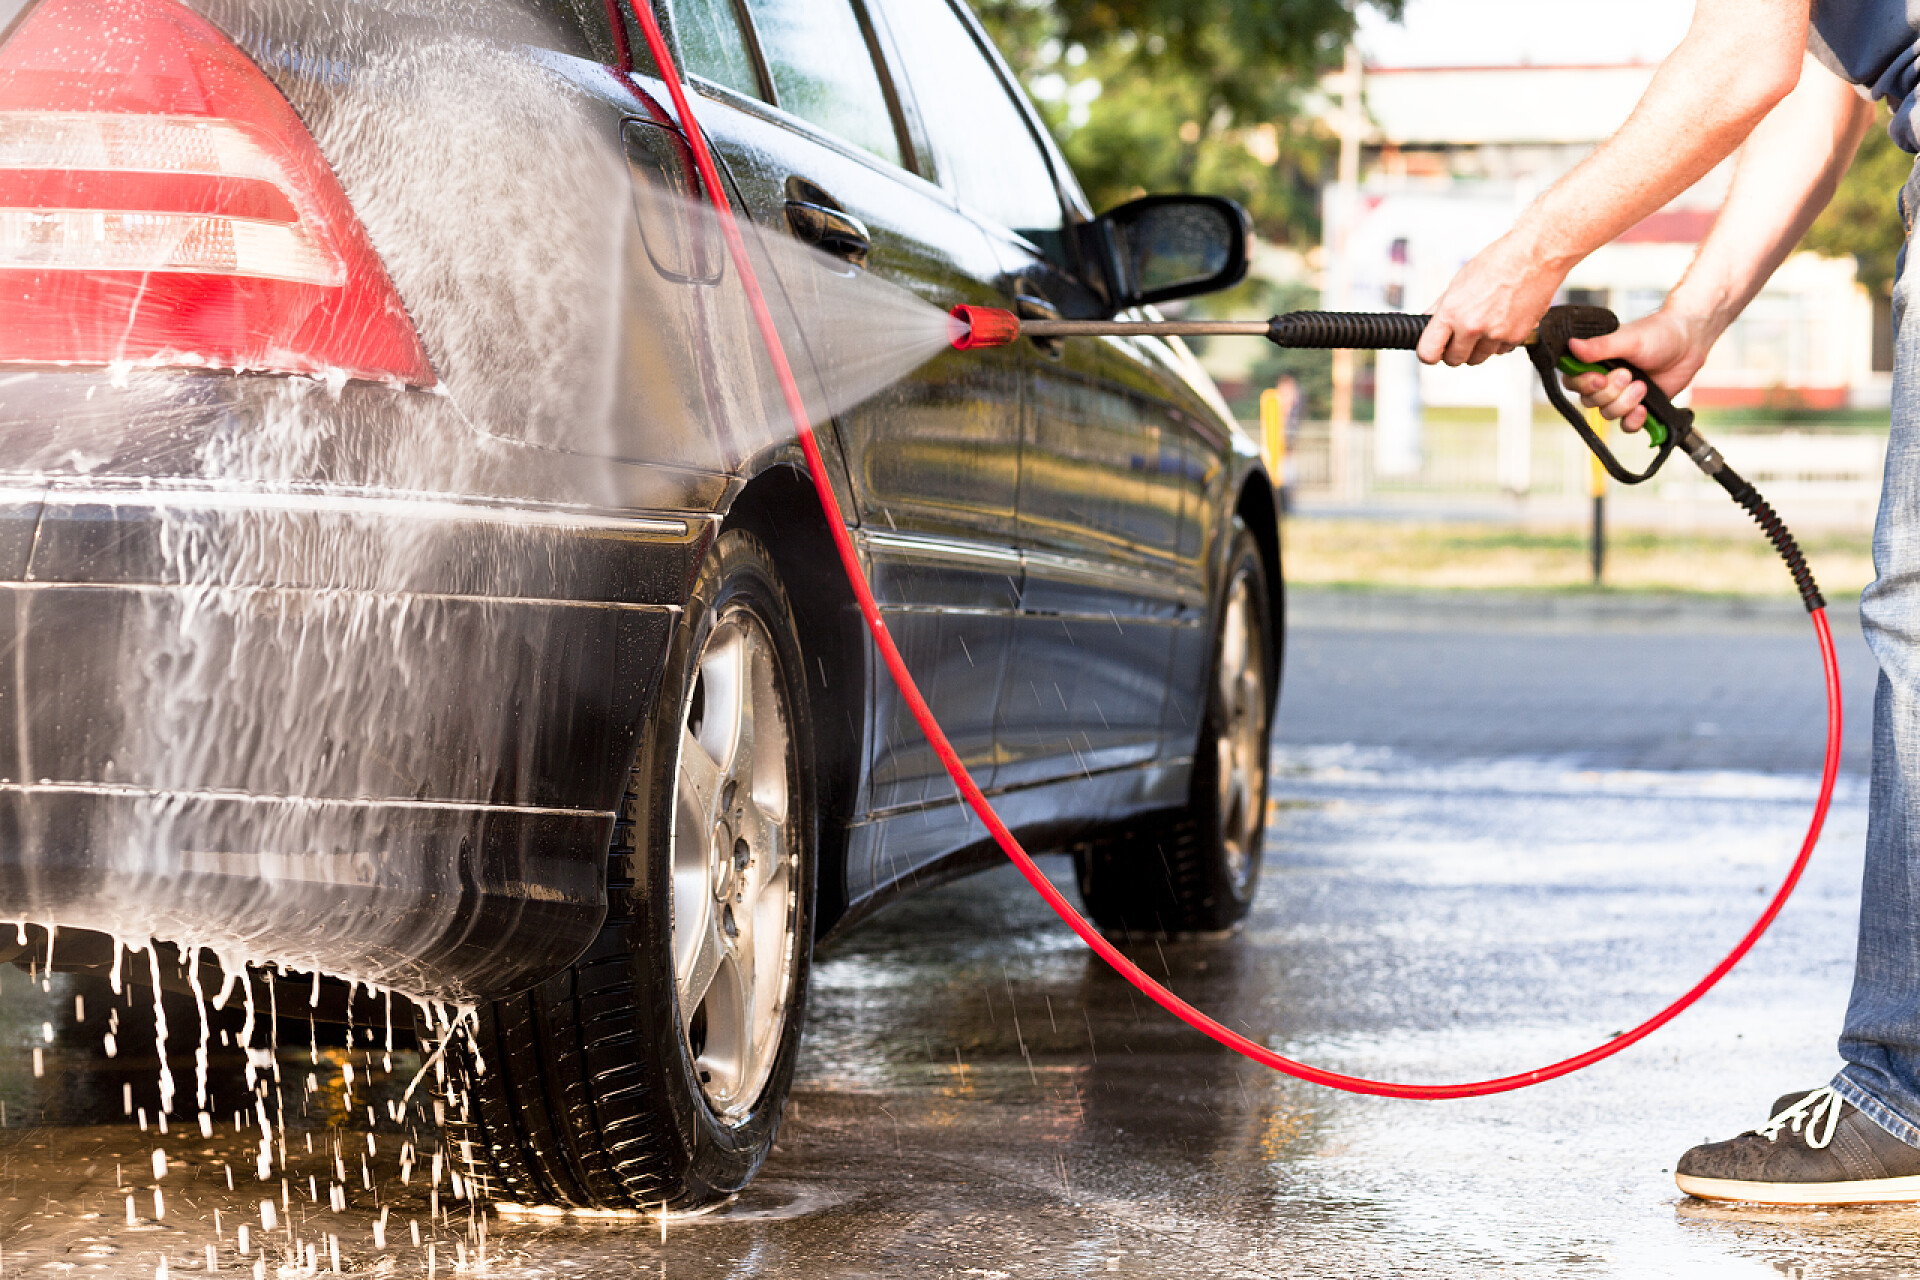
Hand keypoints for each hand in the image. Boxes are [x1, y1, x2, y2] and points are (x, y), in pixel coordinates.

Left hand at [1416, 234, 1566, 366]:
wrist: (1535, 257)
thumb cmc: (1498, 263)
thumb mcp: (1459, 282)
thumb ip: (1440, 307)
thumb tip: (1427, 321)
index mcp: (1452, 312)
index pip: (1428, 353)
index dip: (1430, 354)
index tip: (1434, 351)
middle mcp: (1472, 326)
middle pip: (1454, 360)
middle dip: (1454, 351)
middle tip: (1460, 337)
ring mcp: (1495, 334)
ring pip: (1477, 358)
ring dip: (1477, 348)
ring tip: (1484, 323)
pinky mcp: (1516, 338)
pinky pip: (1499, 351)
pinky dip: (1498, 342)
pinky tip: (1502, 321)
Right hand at [1561, 308, 1711, 431]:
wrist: (1689, 343)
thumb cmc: (1658, 334)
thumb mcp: (1627, 338)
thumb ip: (1599, 346)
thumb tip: (1571, 345)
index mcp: (1594, 361)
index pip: (1573, 381)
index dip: (1583, 384)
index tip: (1599, 379)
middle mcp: (1603, 380)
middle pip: (1589, 401)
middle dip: (1610, 392)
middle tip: (1628, 374)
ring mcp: (1620, 395)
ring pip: (1607, 413)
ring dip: (1625, 403)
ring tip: (1643, 385)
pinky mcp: (1637, 407)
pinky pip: (1626, 426)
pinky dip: (1633, 420)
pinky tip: (1644, 408)